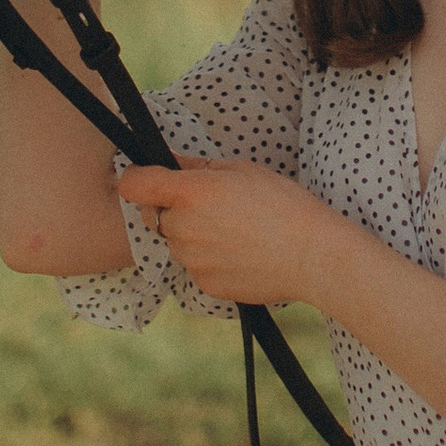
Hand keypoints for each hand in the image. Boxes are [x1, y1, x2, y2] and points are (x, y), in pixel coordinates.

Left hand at [112, 158, 341, 307]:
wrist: (312, 255)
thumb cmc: (284, 205)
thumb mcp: (242, 170)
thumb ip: (198, 166)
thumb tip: (171, 162)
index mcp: (190, 193)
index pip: (133, 185)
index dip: (137, 179)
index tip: (147, 179)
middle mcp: (183, 228)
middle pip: (156, 216)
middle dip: (173, 210)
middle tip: (212, 207)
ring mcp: (192, 260)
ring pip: (177, 243)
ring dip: (193, 236)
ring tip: (235, 232)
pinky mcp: (204, 284)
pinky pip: (195, 267)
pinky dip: (210, 260)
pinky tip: (240, 253)